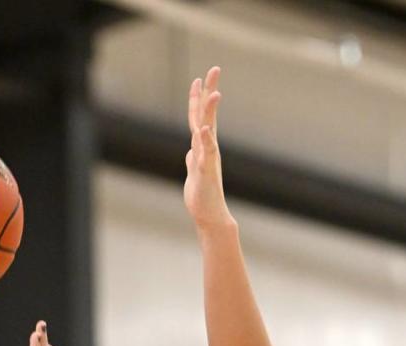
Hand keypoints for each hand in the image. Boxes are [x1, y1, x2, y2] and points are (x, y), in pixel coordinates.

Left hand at [184, 67, 233, 232]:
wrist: (210, 216)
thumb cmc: (203, 195)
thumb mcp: (195, 172)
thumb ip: (194, 159)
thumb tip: (190, 152)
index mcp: (204, 146)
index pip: (201, 116)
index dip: (200, 97)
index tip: (201, 77)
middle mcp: (207, 148)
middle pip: (207, 115)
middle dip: (209, 92)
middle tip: (215, 69)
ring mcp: (207, 159)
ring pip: (208, 130)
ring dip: (210, 113)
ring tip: (213, 94)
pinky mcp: (206, 172)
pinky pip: (206, 154)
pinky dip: (206, 141)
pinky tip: (204, 130)